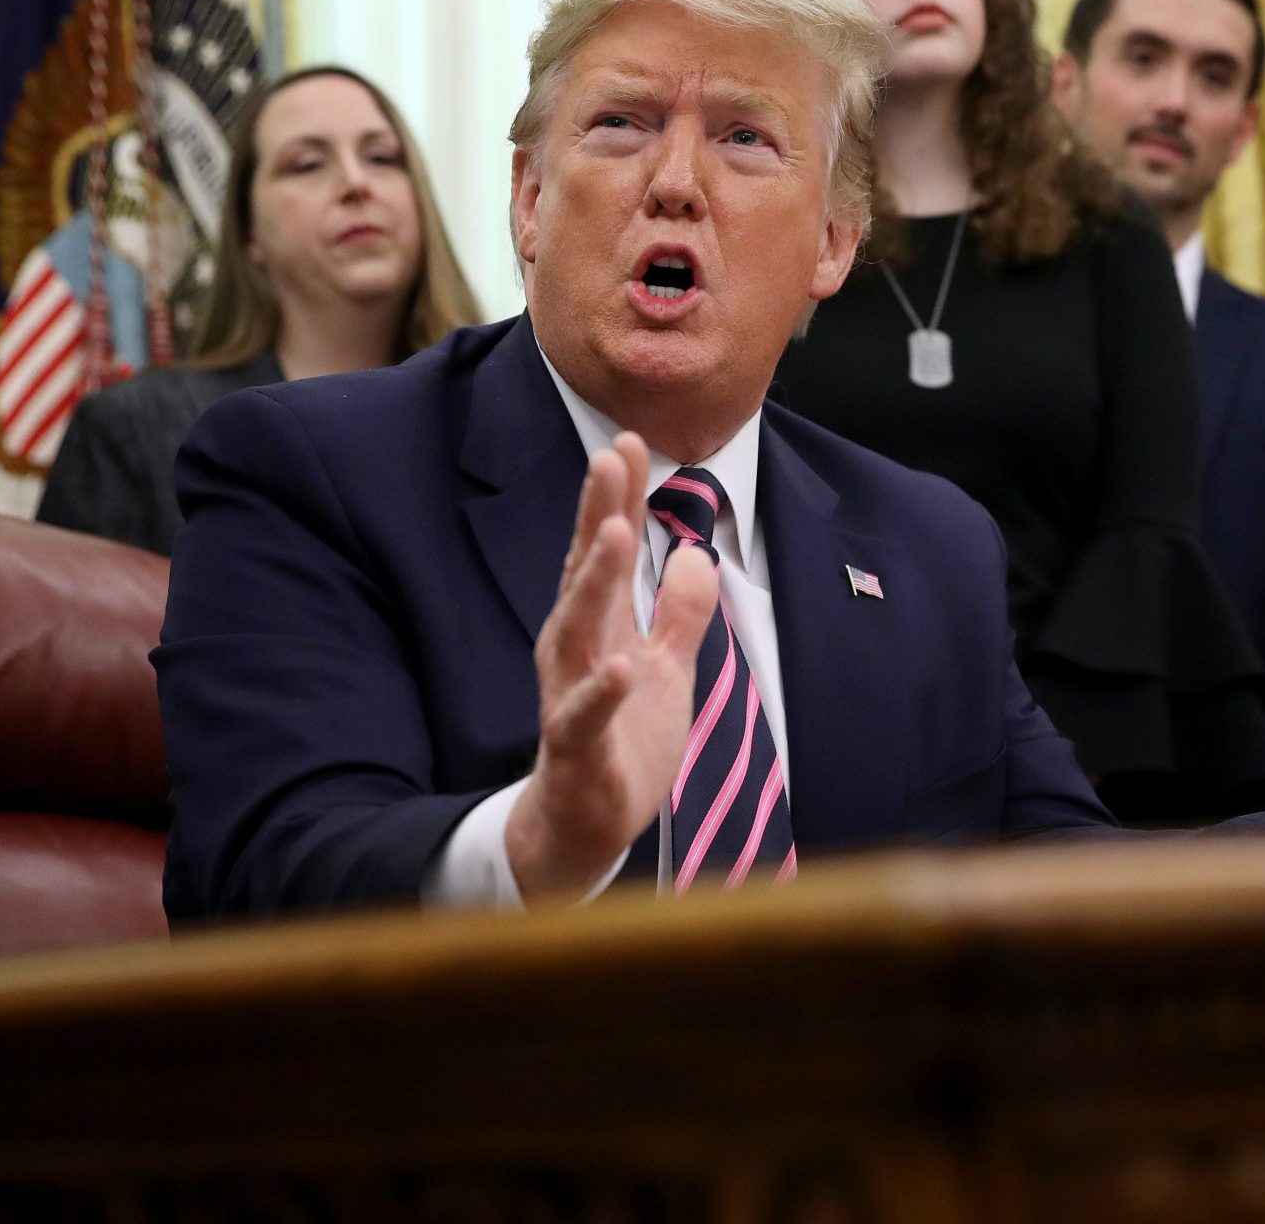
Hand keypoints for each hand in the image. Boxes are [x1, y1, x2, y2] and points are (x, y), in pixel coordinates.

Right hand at [506, 433, 717, 900]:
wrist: (585, 825)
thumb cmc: (621, 741)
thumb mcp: (666, 669)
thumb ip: (680, 614)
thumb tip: (695, 555)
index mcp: (597, 627)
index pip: (604, 550)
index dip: (617, 497)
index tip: (630, 440)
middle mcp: (574, 650)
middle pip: (585, 571)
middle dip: (597, 513)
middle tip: (610, 454)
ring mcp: (570, 695)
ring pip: (577, 629)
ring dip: (594, 582)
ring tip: (612, 532)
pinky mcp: (575, 747)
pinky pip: (584, 714)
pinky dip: (602, 691)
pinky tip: (621, 665)